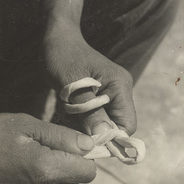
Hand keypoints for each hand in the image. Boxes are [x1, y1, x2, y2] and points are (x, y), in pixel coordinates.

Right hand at [0, 113, 95, 183]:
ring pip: (61, 183)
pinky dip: (42, 178)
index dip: (86, 154)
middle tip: (45, 143)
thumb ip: (62, 136)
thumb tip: (90, 145)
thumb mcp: (27, 124)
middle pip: (76, 177)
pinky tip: (22, 166)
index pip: (89, 170)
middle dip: (68, 159)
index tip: (72, 141)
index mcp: (45, 170)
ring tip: (30, 153)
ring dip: (54, 168)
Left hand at [41, 0, 135, 135]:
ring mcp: (108, 95)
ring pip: (101, 124)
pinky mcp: (96, 97)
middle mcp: (118, 92)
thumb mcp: (73, 84)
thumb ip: (89, 110)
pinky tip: (64, 111)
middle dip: (93, 133)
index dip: (110, 139)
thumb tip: (103, 136)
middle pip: (114, 127)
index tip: (87, 143)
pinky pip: (91, 117)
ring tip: (65, 114)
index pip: (127, 125)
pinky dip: (78, 120)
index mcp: (119, 86)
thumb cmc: (63, 56)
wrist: (57, 40)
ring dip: (83, 126)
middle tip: (71, 128)